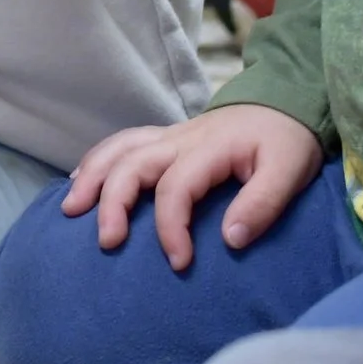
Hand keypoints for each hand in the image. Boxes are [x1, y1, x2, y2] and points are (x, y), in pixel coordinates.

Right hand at [60, 103, 323, 271]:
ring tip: (72, 209)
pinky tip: (80, 181)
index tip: (179, 262)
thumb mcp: (290, 171)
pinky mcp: (165, 138)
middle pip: (131, 164)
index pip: (175, 188)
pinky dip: (96, 161)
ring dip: (92, 177)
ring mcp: (169, 136)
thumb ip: (263, 204)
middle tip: (107, 242)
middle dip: (113, 203)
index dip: (171, 227)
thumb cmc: (286, 141)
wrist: (285, 101)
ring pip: (118, 150)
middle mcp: (180, 139)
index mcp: (209, 148)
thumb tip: (231, 241)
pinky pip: (121, 144)